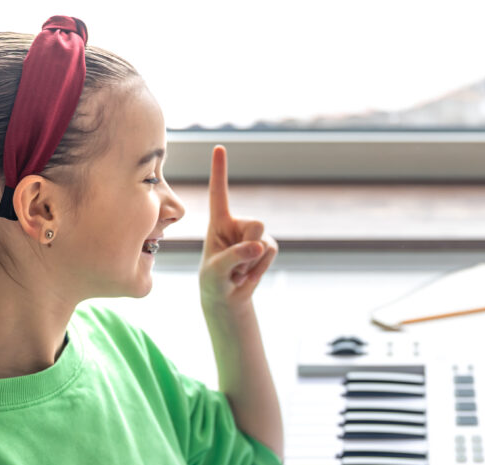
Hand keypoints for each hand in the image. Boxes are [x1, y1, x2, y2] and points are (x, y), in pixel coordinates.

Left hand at [200, 146, 278, 309]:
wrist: (227, 298)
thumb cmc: (213, 281)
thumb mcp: (216, 271)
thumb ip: (234, 257)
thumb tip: (259, 246)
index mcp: (218, 222)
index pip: (218, 193)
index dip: (220, 171)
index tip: (218, 147)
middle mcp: (237, 223)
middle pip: (256, 224)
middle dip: (249, 247)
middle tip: (234, 266)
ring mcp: (253, 235)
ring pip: (264, 242)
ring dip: (252, 263)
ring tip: (238, 272)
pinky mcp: (266, 247)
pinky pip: (271, 254)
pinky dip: (260, 268)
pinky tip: (248, 275)